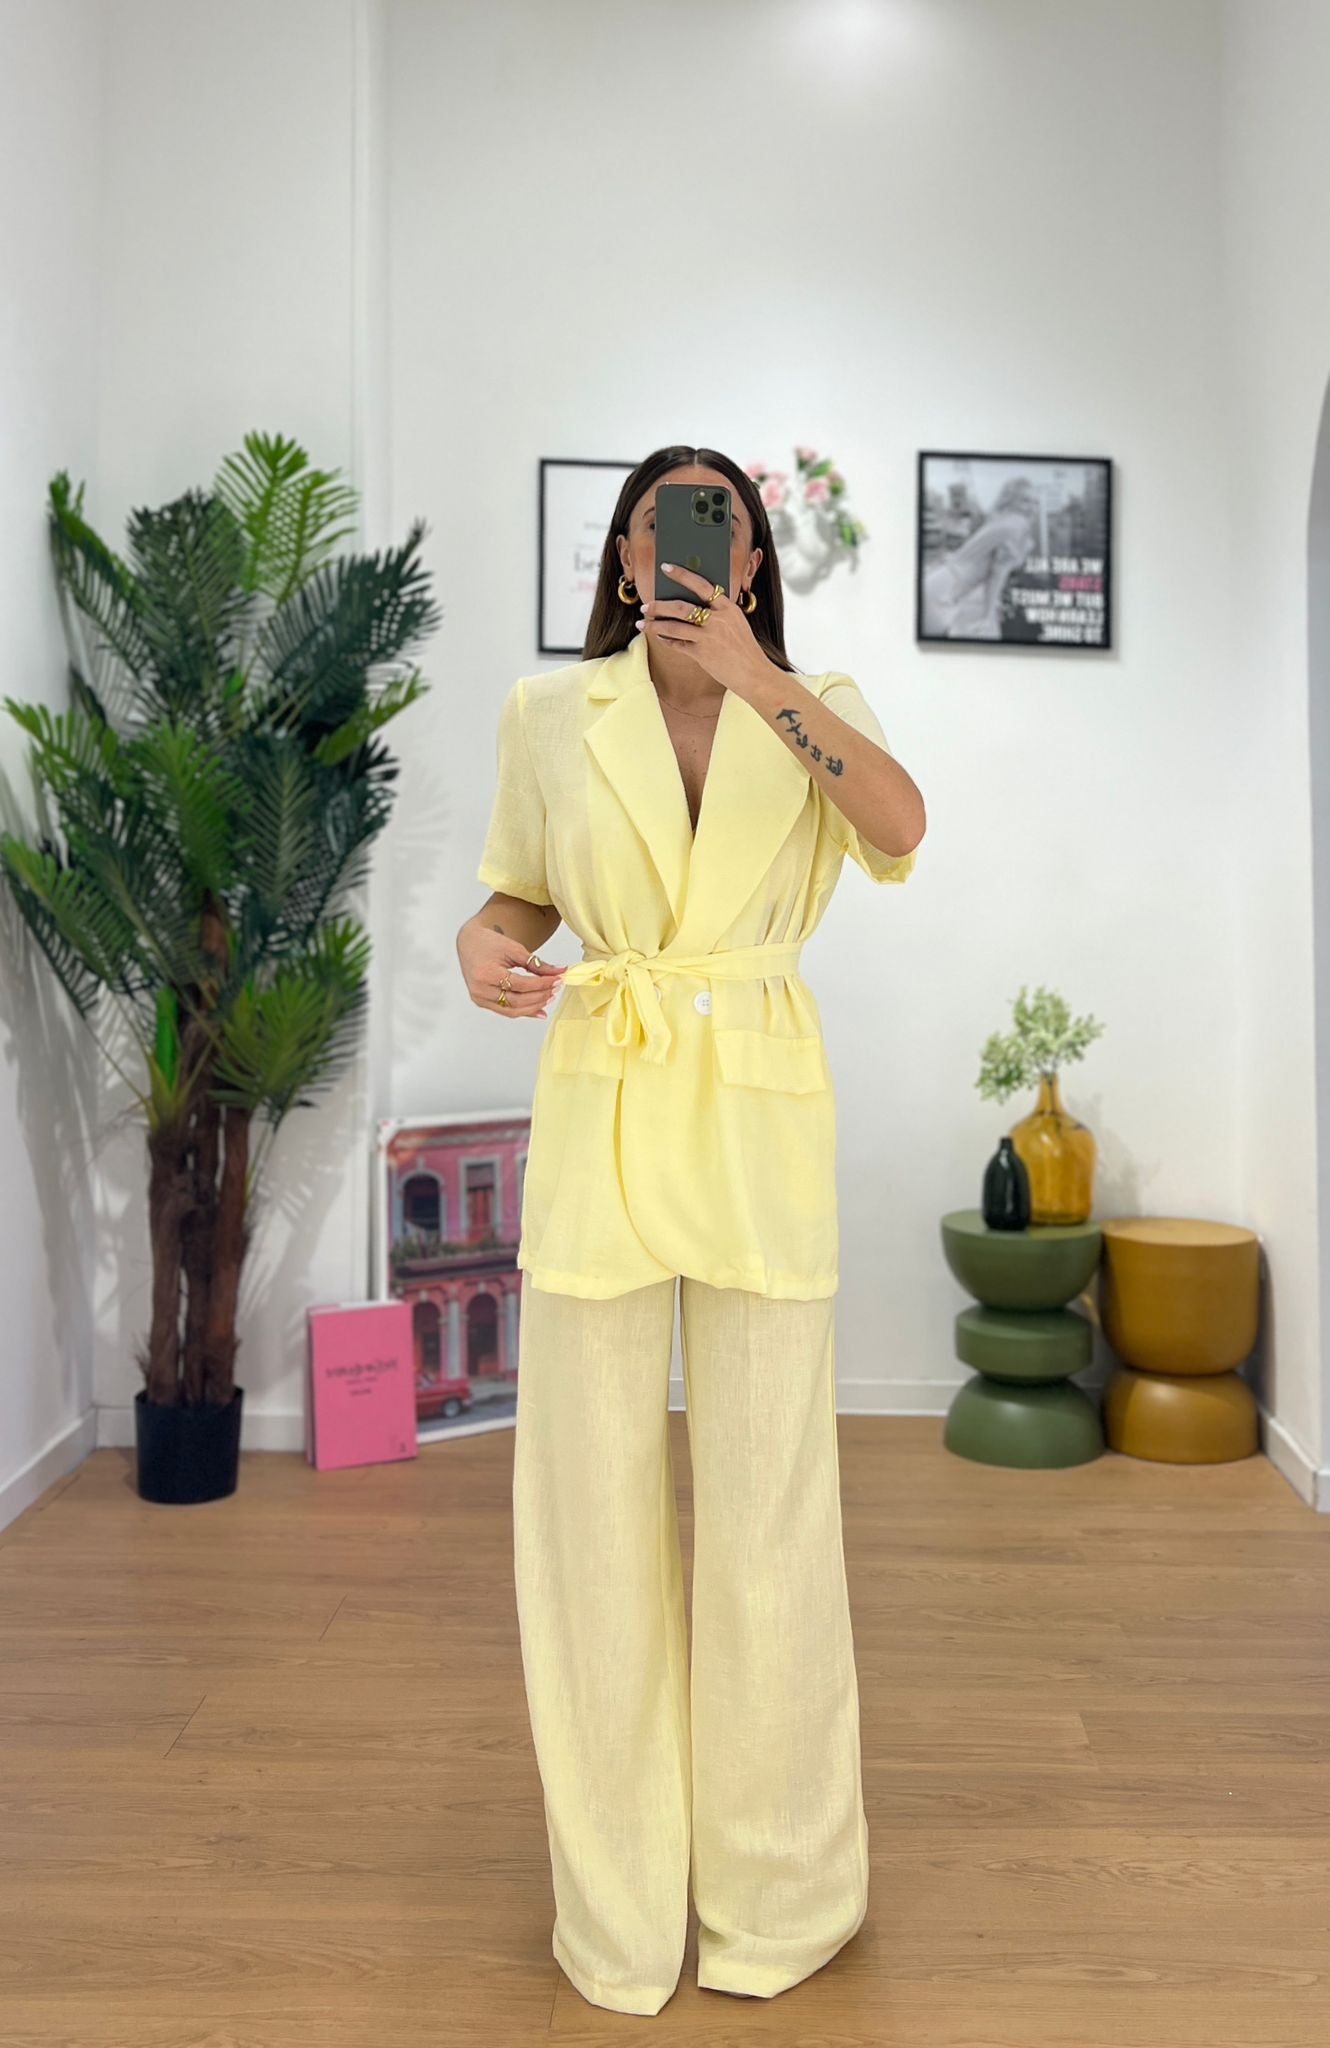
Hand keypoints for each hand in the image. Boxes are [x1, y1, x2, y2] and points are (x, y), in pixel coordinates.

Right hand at [459, 922, 564, 1020]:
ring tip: (549, 997)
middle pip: (517, 1000)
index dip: (542, 984)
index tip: (557, 979)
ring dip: (534, 1006)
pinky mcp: (482, 1002)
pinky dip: (524, 1011)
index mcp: (487, 973)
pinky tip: (539, 1010)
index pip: (521, 984)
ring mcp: (480, 998)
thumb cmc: (489, 942)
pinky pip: (506, 1011)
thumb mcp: (514, 949)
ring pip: (513, 1010)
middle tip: (556, 988)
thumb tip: (559, 972)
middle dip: (540, 996)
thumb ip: (536, 964)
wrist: (469, 943)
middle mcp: (481, 989)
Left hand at [640, 562, 767, 698]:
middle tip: (646, 605)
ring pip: (674, 626)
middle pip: (681, 606)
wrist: (754, 673)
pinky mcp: (702, 654)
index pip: (702, 585)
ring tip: (642, 622)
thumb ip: (718, 612)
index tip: (666, 567)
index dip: (682, 575)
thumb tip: (690, 604)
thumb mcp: (736, 623)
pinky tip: (659, 636)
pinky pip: (678, 644)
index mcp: (728, 607)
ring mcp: (709, 637)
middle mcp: (717, 620)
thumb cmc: (744, 648)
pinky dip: (666, 639)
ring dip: (655, 624)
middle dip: (659, 605)